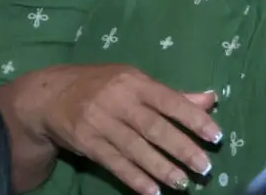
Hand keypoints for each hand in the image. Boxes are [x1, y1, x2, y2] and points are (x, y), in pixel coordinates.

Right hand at [23, 65, 218, 194]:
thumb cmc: (101, 85)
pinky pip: (116, 164)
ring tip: (182, 183)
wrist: (50, 95)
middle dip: (181, 149)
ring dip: (161, 168)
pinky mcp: (87, 142)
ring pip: (136, 149)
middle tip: (204, 167)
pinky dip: (135, 178)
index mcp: (134, 81)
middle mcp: (118, 100)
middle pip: (154, 127)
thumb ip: (172, 94)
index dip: (193, 118)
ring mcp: (101, 122)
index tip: (215, 136)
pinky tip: (153, 191)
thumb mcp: (134, 81)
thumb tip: (210, 99)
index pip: (169, 100)